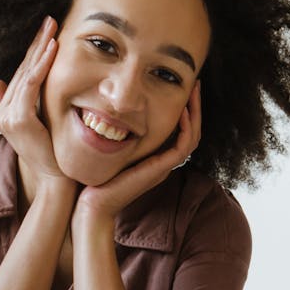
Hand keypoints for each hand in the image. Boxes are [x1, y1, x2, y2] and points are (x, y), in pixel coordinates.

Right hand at [0, 17, 70, 184]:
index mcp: (5, 112)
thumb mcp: (35, 125)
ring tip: (52, 28)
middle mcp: (2, 112)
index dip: (33, 52)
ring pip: (27, 74)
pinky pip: (32, 84)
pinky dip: (42, 65)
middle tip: (50, 20)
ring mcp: (7, 116)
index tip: (45, 32)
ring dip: (41, 48)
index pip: (22, 75)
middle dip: (37, 43)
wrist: (53, 178)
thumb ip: (19, 104)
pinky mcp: (18, 119)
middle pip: (23, 70)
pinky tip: (52, 48)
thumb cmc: (51, 154)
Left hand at [75, 81, 201, 222]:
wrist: (93, 204)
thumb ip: (116, 132)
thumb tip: (109, 109)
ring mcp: (164, 167)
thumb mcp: (109, 148)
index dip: (186, 110)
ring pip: (192, 138)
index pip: (181, 131)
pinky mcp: (161, 170)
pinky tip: (181, 111)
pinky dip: (186, 128)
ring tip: (193, 92)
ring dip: (195, 114)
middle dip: (195, 107)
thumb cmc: (96, 178)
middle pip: (192, 132)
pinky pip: (183, 147)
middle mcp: (164, 162)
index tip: (182, 89)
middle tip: (195, 84)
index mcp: (156, 158)